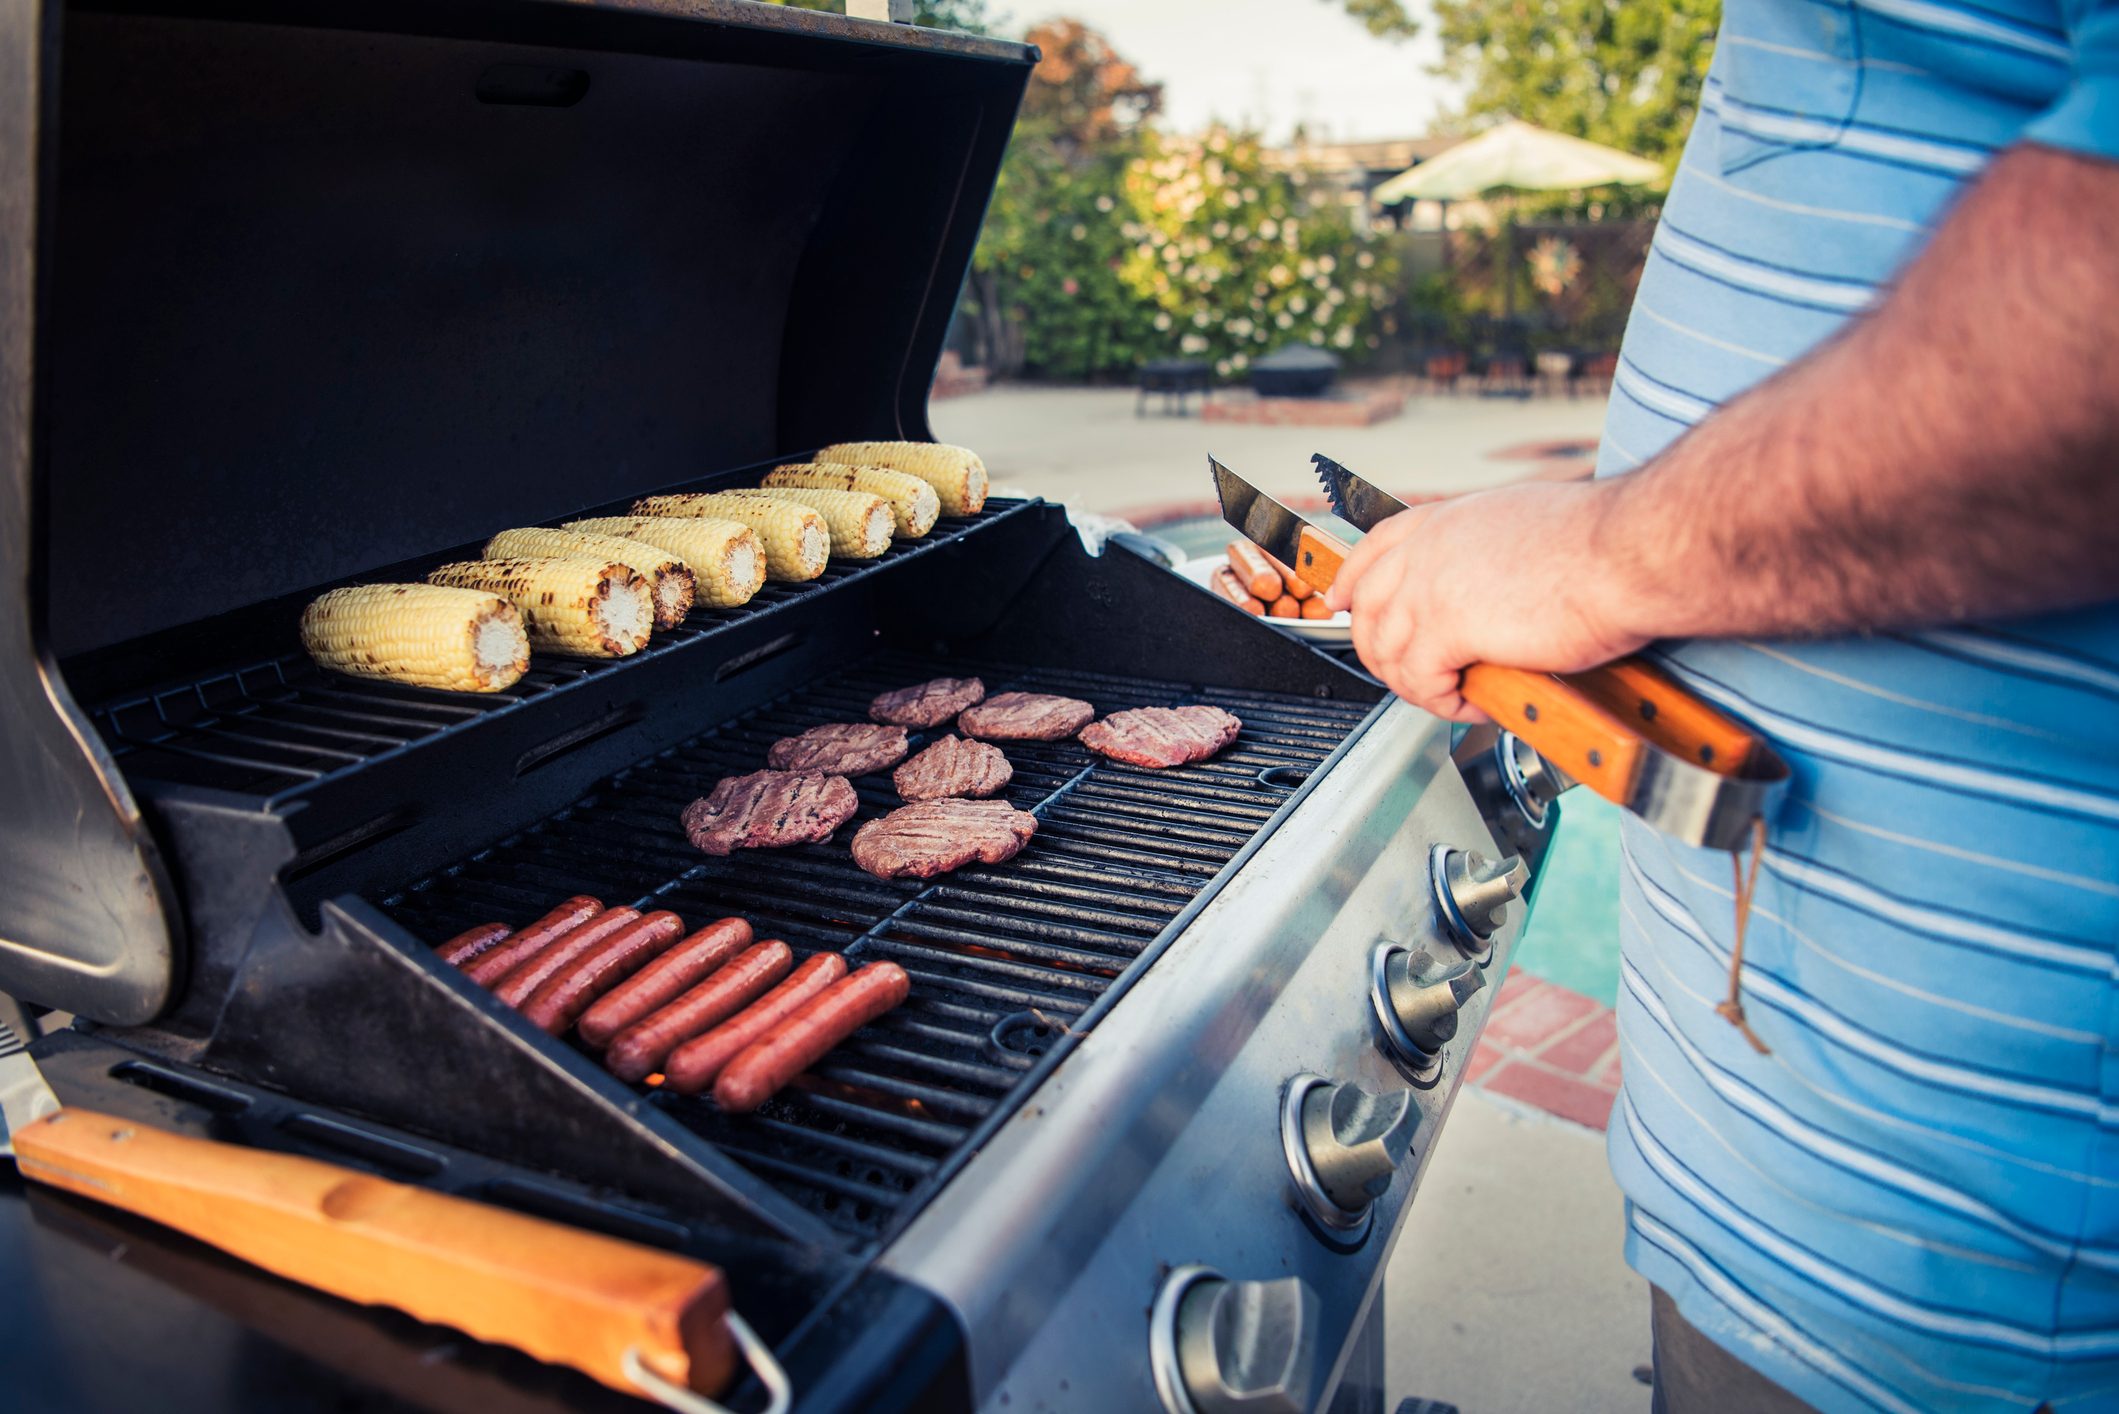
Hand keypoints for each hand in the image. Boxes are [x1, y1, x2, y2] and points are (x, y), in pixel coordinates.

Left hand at [1321, 480, 1646, 720]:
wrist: (1628, 551)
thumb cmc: (1602, 542)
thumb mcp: (1525, 524)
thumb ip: (1491, 548)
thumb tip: (1493, 578)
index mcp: (1446, 520)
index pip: (1374, 549)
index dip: (1351, 581)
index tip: (1340, 603)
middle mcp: (1428, 549)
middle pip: (1368, 609)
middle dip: (1381, 651)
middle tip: (1411, 678)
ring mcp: (1430, 587)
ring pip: (1388, 652)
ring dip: (1417, 685)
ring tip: (1453, 696)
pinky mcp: (1447, 628)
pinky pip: (1421, 682)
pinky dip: (1445, 703)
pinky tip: (1476, 703)